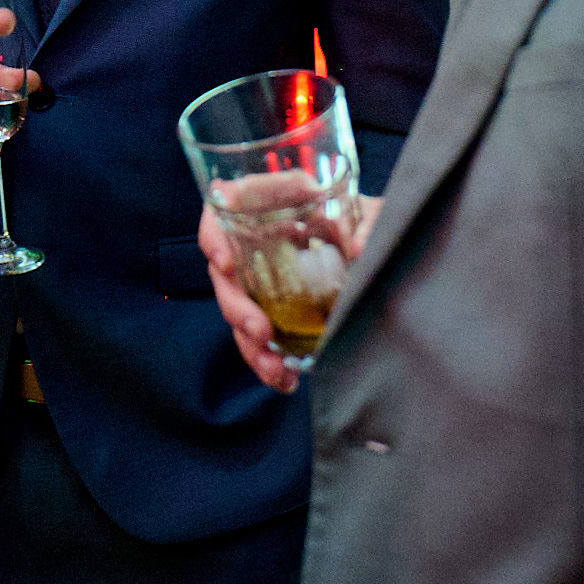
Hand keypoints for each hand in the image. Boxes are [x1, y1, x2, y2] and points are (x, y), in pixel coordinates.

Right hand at [199, 196, 381, 394]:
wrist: (370, 245)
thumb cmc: (359, 216)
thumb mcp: (366, 210)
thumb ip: (364, 221)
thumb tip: (360, 248)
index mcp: (265, 204)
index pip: (220, 212)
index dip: (214, 238)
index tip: (226, 265)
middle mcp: (252, 242)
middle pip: (224, 276)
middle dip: (237, 309)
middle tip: (261, 332)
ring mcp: (258, 278)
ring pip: (238, 312)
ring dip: (249, 344)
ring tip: (274, 370)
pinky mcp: (271, 309)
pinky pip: (257, 335)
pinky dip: (267, 359)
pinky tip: (285, 379)